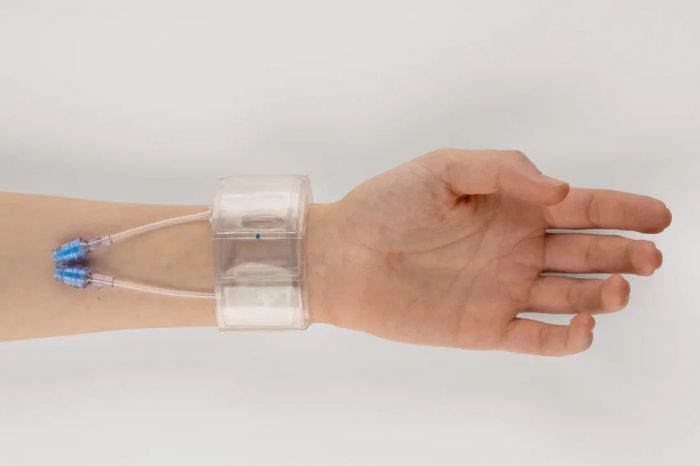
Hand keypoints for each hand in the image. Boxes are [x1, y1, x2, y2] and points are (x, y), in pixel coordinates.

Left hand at [307, 149, 671, 355]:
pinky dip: (567, 337)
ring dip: (602, 294)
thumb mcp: (444, 168)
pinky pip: (537, 338)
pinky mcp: (485, 326)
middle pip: (586, 252)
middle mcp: (514, 249)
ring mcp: (502, 290)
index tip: (657, 215)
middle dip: (624, 253)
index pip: (580, 208)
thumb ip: (504, 171)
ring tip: (618, 287)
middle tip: (649, 255)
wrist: (343, 257)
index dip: (622, 211)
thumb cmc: (386, 205)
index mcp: (510, 208)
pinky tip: (584, 325)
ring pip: (571, 296)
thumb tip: (560, 190)